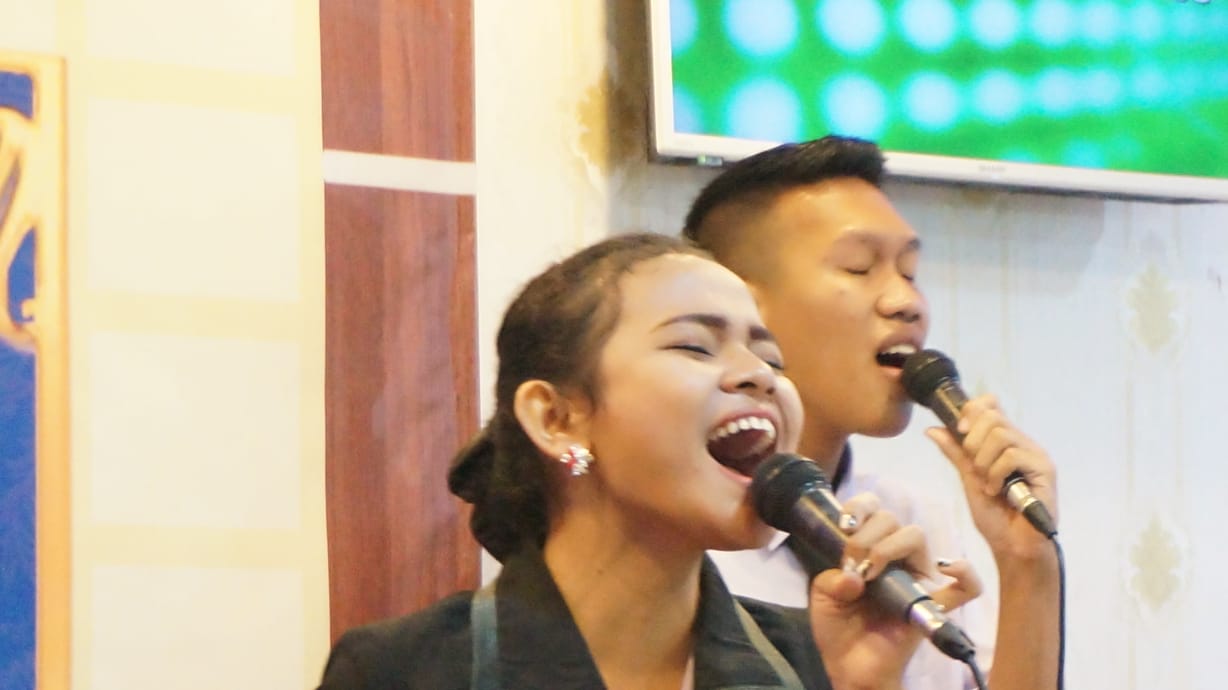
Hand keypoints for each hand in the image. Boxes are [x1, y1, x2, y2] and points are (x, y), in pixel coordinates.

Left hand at [806, 494, 981, 688]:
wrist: (851, 668)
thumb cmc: (838, 628)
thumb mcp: (822, 598)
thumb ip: (832, 582)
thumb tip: (852, 576)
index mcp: (867, 548)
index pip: (873, 509)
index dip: (860, 507)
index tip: (845, 526)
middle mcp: (894, 557)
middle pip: (893, 520)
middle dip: (867, 535)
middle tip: (853, 564)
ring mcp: (915, 579)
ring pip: (917, 538)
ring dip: (891, 546)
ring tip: (871, 572)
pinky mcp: (932, 605)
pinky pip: (966, 588)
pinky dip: (965, 573)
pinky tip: (945, 568)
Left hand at [925, 394, 1057, 560]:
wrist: (1013, 547)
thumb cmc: (995, 517)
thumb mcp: (968, 479)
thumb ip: (955, 453)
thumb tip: (932, 428)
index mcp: (1006, 442)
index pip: (991, 405)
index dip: (972, 411)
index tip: (961, 431)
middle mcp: (1022, 443)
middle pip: (992, 415)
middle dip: (973, 443)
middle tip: (975, 469)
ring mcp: (1035, 455)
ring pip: (1000, 434)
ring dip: (983, 463)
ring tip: (987, 485)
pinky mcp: (1044, 469)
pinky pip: (1011, 456)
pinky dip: (996, 474)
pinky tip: (997, 492)